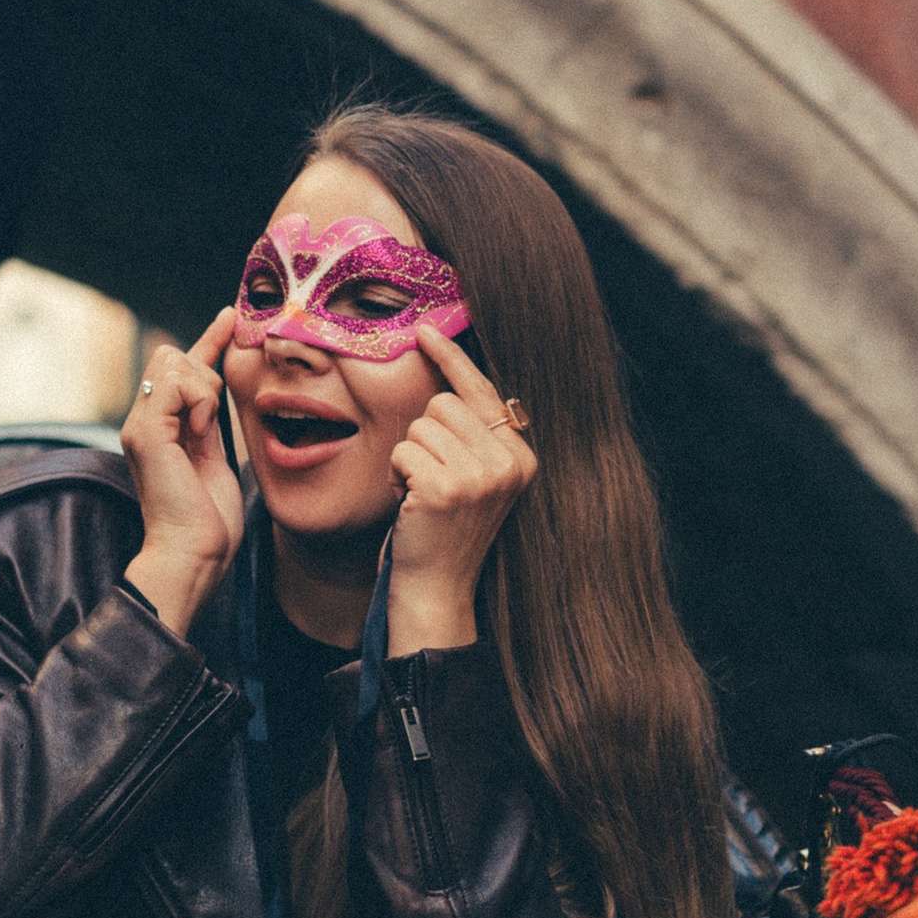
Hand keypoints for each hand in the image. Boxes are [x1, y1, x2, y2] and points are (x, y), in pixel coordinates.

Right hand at [118, 305, 241, 636]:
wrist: (193, 554)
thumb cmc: (208, 519)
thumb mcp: (214, 456)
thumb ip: (207, 421)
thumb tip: (216, 385)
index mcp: (158, 427)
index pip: (177, 365)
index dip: (209, 339)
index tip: (233, 317)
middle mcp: (142, 421)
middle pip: (171, 354)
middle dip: (205, 370)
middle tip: (212, 417)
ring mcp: (139, 425)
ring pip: (175, 363)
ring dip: (204, 390)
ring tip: (206, 431)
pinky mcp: (145, 433)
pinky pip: (177, 384)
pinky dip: (199, 402)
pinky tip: (200, 431)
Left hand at [384, 322, 538, 655]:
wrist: (437, 588)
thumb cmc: (445, 529)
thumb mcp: (476, 479)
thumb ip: (476, 435)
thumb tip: (461, 382)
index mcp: (521, 457)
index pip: (483, 392)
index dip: (451, 358)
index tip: (425, 330)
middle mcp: (509, 463)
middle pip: (442, 404)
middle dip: (422, 436)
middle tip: (428, 478)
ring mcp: (481, 476)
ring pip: (419, 425)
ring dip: (408, 457)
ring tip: (421, 493)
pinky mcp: (447, 488)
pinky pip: (403, 450)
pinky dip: (396, 474)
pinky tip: (411, 504)